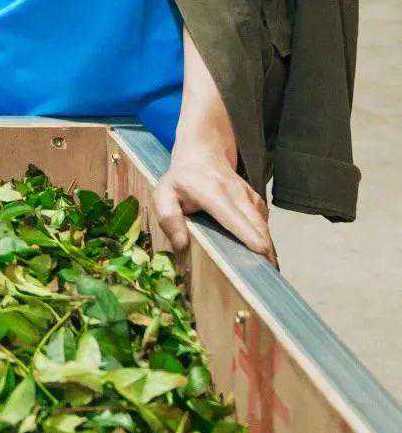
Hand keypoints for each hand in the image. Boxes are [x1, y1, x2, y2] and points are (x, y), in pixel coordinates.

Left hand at [155, 140, 277, 264]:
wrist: (202, 153)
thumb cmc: (181, 179)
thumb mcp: (164, 194)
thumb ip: (168, 218)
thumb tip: (181, 245)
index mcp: (213, 193)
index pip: (234, 217)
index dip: (249, 236)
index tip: (262, 254)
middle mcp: (236, 193)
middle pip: (257, 225)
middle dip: (265, 251)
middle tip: (268, 278)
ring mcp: (249, 195)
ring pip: (264, 225)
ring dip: (269, 248)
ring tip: (269, 273)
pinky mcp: (255, 200)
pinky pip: (264, 222)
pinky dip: (265, 239)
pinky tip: (264, 257)